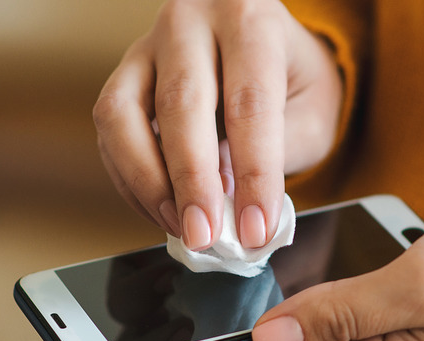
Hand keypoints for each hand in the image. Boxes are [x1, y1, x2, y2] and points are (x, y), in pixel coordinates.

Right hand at [93, 0, 341, 249]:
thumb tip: (240, 212)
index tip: (256, 229)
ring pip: (123, 114)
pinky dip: (132, 180)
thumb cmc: (293, 80)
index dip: (253, 173)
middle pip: (181, 103)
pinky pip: (109, 131)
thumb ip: (281, 153)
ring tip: (181, 226)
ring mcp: (148, 45)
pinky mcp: (124, 76)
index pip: (251, 103)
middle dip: (192, 182)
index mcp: (251, 19)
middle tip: (205, 235)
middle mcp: (192, 20)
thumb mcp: (313, 110)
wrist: (265, 45)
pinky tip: (163, 211)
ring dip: (148, 182)